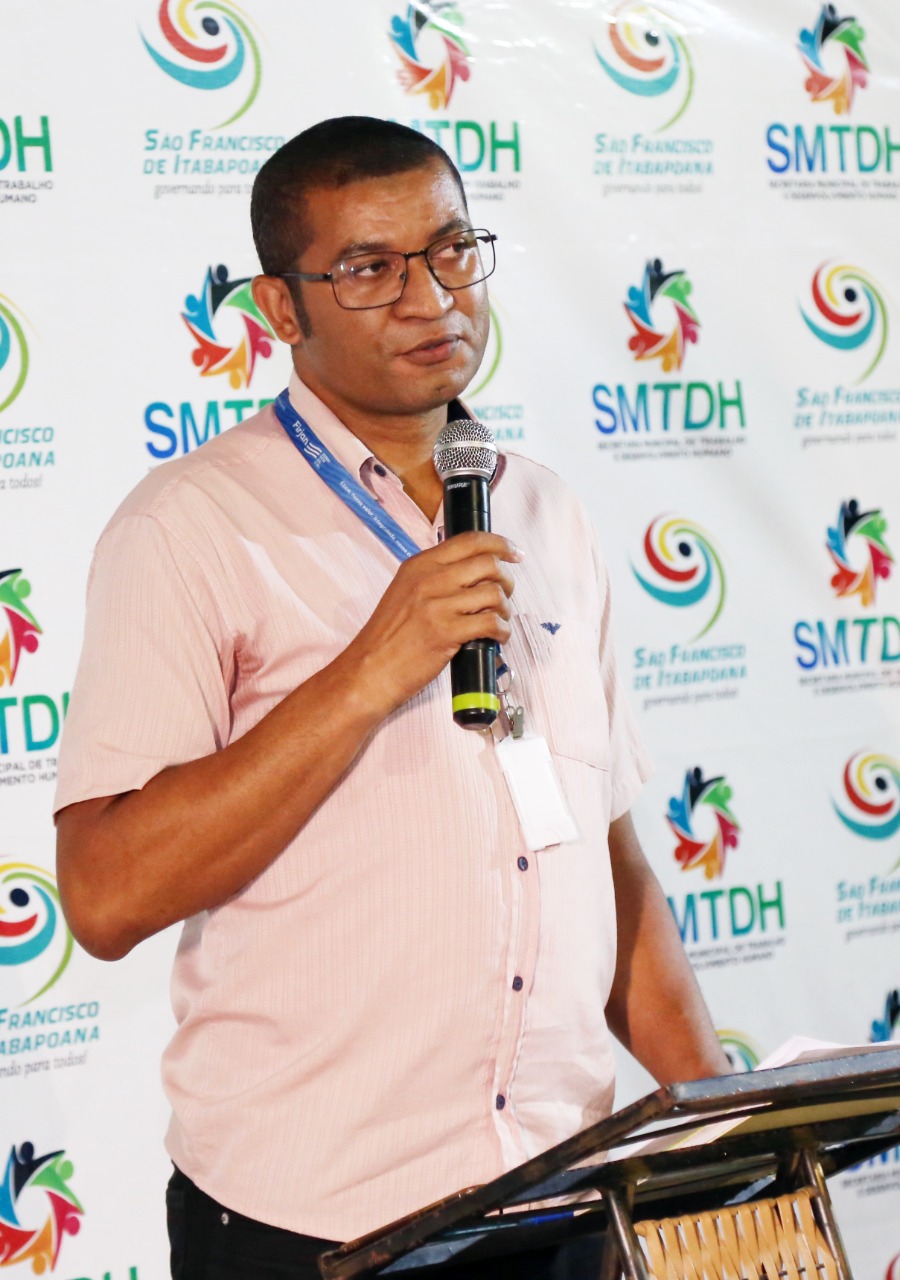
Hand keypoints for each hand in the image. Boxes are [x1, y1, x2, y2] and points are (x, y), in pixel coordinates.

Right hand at [346, 532, 522, 715]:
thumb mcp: (404, 592)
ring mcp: (438, 605)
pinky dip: (502, 631)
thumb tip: (475, 574)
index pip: (470, 540)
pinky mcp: (447, 632)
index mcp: (419, 565)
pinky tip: (496, 638)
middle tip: (505, 596)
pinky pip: (491, 622)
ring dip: (505, 609)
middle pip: (489, 564)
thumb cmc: (388, 638)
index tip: (515, 553)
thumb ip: (435, 578)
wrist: (369, 670)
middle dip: (507, 580)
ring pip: (494, 593)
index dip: (500, 544)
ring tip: (498, 621)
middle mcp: (429, 579)